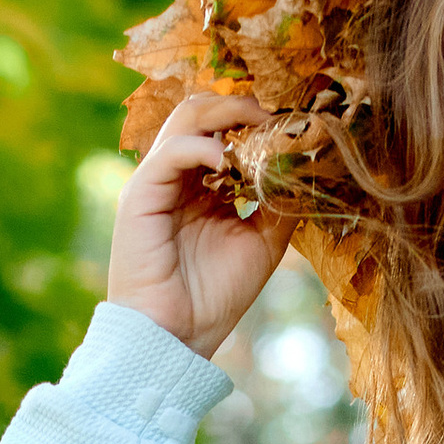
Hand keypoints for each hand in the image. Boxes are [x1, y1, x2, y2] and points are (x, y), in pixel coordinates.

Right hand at [107, 93, 295, 360]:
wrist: (174, 339)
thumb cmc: (212, 299)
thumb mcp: (262, 244)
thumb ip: (278, 204)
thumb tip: (304, 167)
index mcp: (201, 186)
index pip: (225, 128)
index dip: (257, 119)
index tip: (291, 124)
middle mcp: (178, 177)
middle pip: (205, 110)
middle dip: (243, 104)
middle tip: (277, 115)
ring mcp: (156, 182)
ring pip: (186, 117)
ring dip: (227, 112)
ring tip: (258, 125)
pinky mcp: (139, 195)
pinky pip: (171, 151)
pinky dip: (203, 146)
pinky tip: (228, 161)